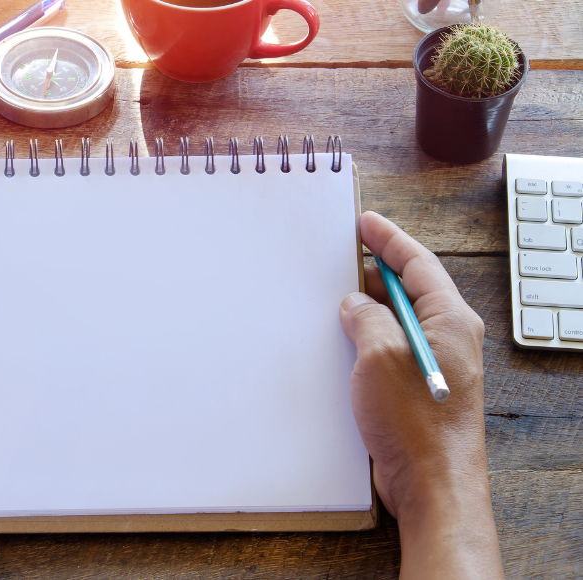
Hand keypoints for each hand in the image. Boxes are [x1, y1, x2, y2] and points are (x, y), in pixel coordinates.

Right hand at [339, 211, 501, 578]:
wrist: (431, 484)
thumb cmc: (415, 423)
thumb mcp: (379, 355)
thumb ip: (366, 318)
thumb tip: (356, 304)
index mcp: (450, 321)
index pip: (419, 264)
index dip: (389, 240)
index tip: (365, 223)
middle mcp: (448, 339)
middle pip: (410, 291)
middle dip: (375, 273)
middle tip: (342, 257)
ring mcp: (433, 365)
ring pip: (397, 322)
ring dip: (367, 310)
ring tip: (334, 298)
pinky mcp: (417, 390)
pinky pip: (389, 351)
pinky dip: (366, 340)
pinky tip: (341, 343)